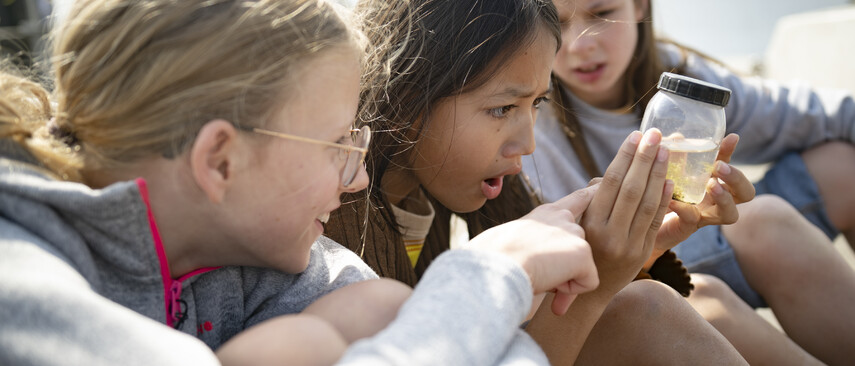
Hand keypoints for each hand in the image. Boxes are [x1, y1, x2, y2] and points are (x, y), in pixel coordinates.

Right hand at [469, 184, 600, 315]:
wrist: (494, 266)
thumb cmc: (493, 261)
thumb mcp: (514, 243)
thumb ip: (536, 244)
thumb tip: (542, 260)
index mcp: (544, 214)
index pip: (576, 199)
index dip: (591, 195)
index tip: (600, 187)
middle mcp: (562, 217)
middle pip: (582, 242)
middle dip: (570, 266)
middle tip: (544, 277)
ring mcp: (574, 233)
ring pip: (581, 266)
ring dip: (564, 279)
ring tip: (538, 277)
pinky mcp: (582, 252)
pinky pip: (588, 282)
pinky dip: (570, 292)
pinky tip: (549, 283)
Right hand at [579, 129, 672, 295]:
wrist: (586, 293)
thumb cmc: (578, 250)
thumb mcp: (576, 225)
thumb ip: (590, 200)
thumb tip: (606, 177)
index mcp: (590, 222)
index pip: (611, 182)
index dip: (625, 156)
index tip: (635, 136)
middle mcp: (609, 233)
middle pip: (632, 188)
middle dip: (644, 158)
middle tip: (655, 133)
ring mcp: (628, 245)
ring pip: (647, 203)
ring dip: (658, 174)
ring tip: (666, 150)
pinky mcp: (643, 253)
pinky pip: (656, 221)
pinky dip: (664, 200)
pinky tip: (671, 180)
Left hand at [654, 134, 755, 250]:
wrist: (641, 220)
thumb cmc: (658, 191)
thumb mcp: (667, 170)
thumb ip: (675, 155)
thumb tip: (677, 136)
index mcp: (712, 182)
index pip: (728, 165)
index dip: (730, 152)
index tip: (731, 137)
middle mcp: (714, 201)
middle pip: (745, 193)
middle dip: (737, 179)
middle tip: (719, 167)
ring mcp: (704, 216)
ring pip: (730, 214)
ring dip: (724, 198)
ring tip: (712, 185)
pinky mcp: (687, 228)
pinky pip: (692, 220)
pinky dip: (683, 208)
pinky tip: (672, 200)